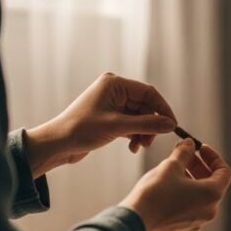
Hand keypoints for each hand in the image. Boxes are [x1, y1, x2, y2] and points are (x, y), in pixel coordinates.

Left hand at [24, 72, 176, 177]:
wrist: (57, 144)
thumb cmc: (81, 130)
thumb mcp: (118, 127)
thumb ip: (147, 124)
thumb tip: (171, 124)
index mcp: (114, 84)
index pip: (148, 93)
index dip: (163, 109)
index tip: (173, 126)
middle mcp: (114, 90)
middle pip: (145, 106)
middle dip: (151, 125)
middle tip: (150, 142)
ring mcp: (111, 104)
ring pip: (139, 117)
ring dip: (143, 132)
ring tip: (138, 146)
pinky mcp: (109, 117)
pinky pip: (131, 123)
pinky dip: (134, 135)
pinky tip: (132, 146)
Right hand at [121, 139, 230, 230]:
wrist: (135, 221)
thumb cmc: (155, 192)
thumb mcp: (171, 165)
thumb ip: (185, 152)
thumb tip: (190, 143)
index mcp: (212, 195)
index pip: (224, 172)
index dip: (213, 157)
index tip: (200, 148)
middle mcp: (209, 211)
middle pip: (212, 184)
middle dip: (200, 167)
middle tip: (186, 155)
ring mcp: (196, 223)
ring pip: (200, 197)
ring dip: (191, 180)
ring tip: (174, 169)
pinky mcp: (182, 229)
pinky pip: (189, 208)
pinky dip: (184, 195)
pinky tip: (168, 187)